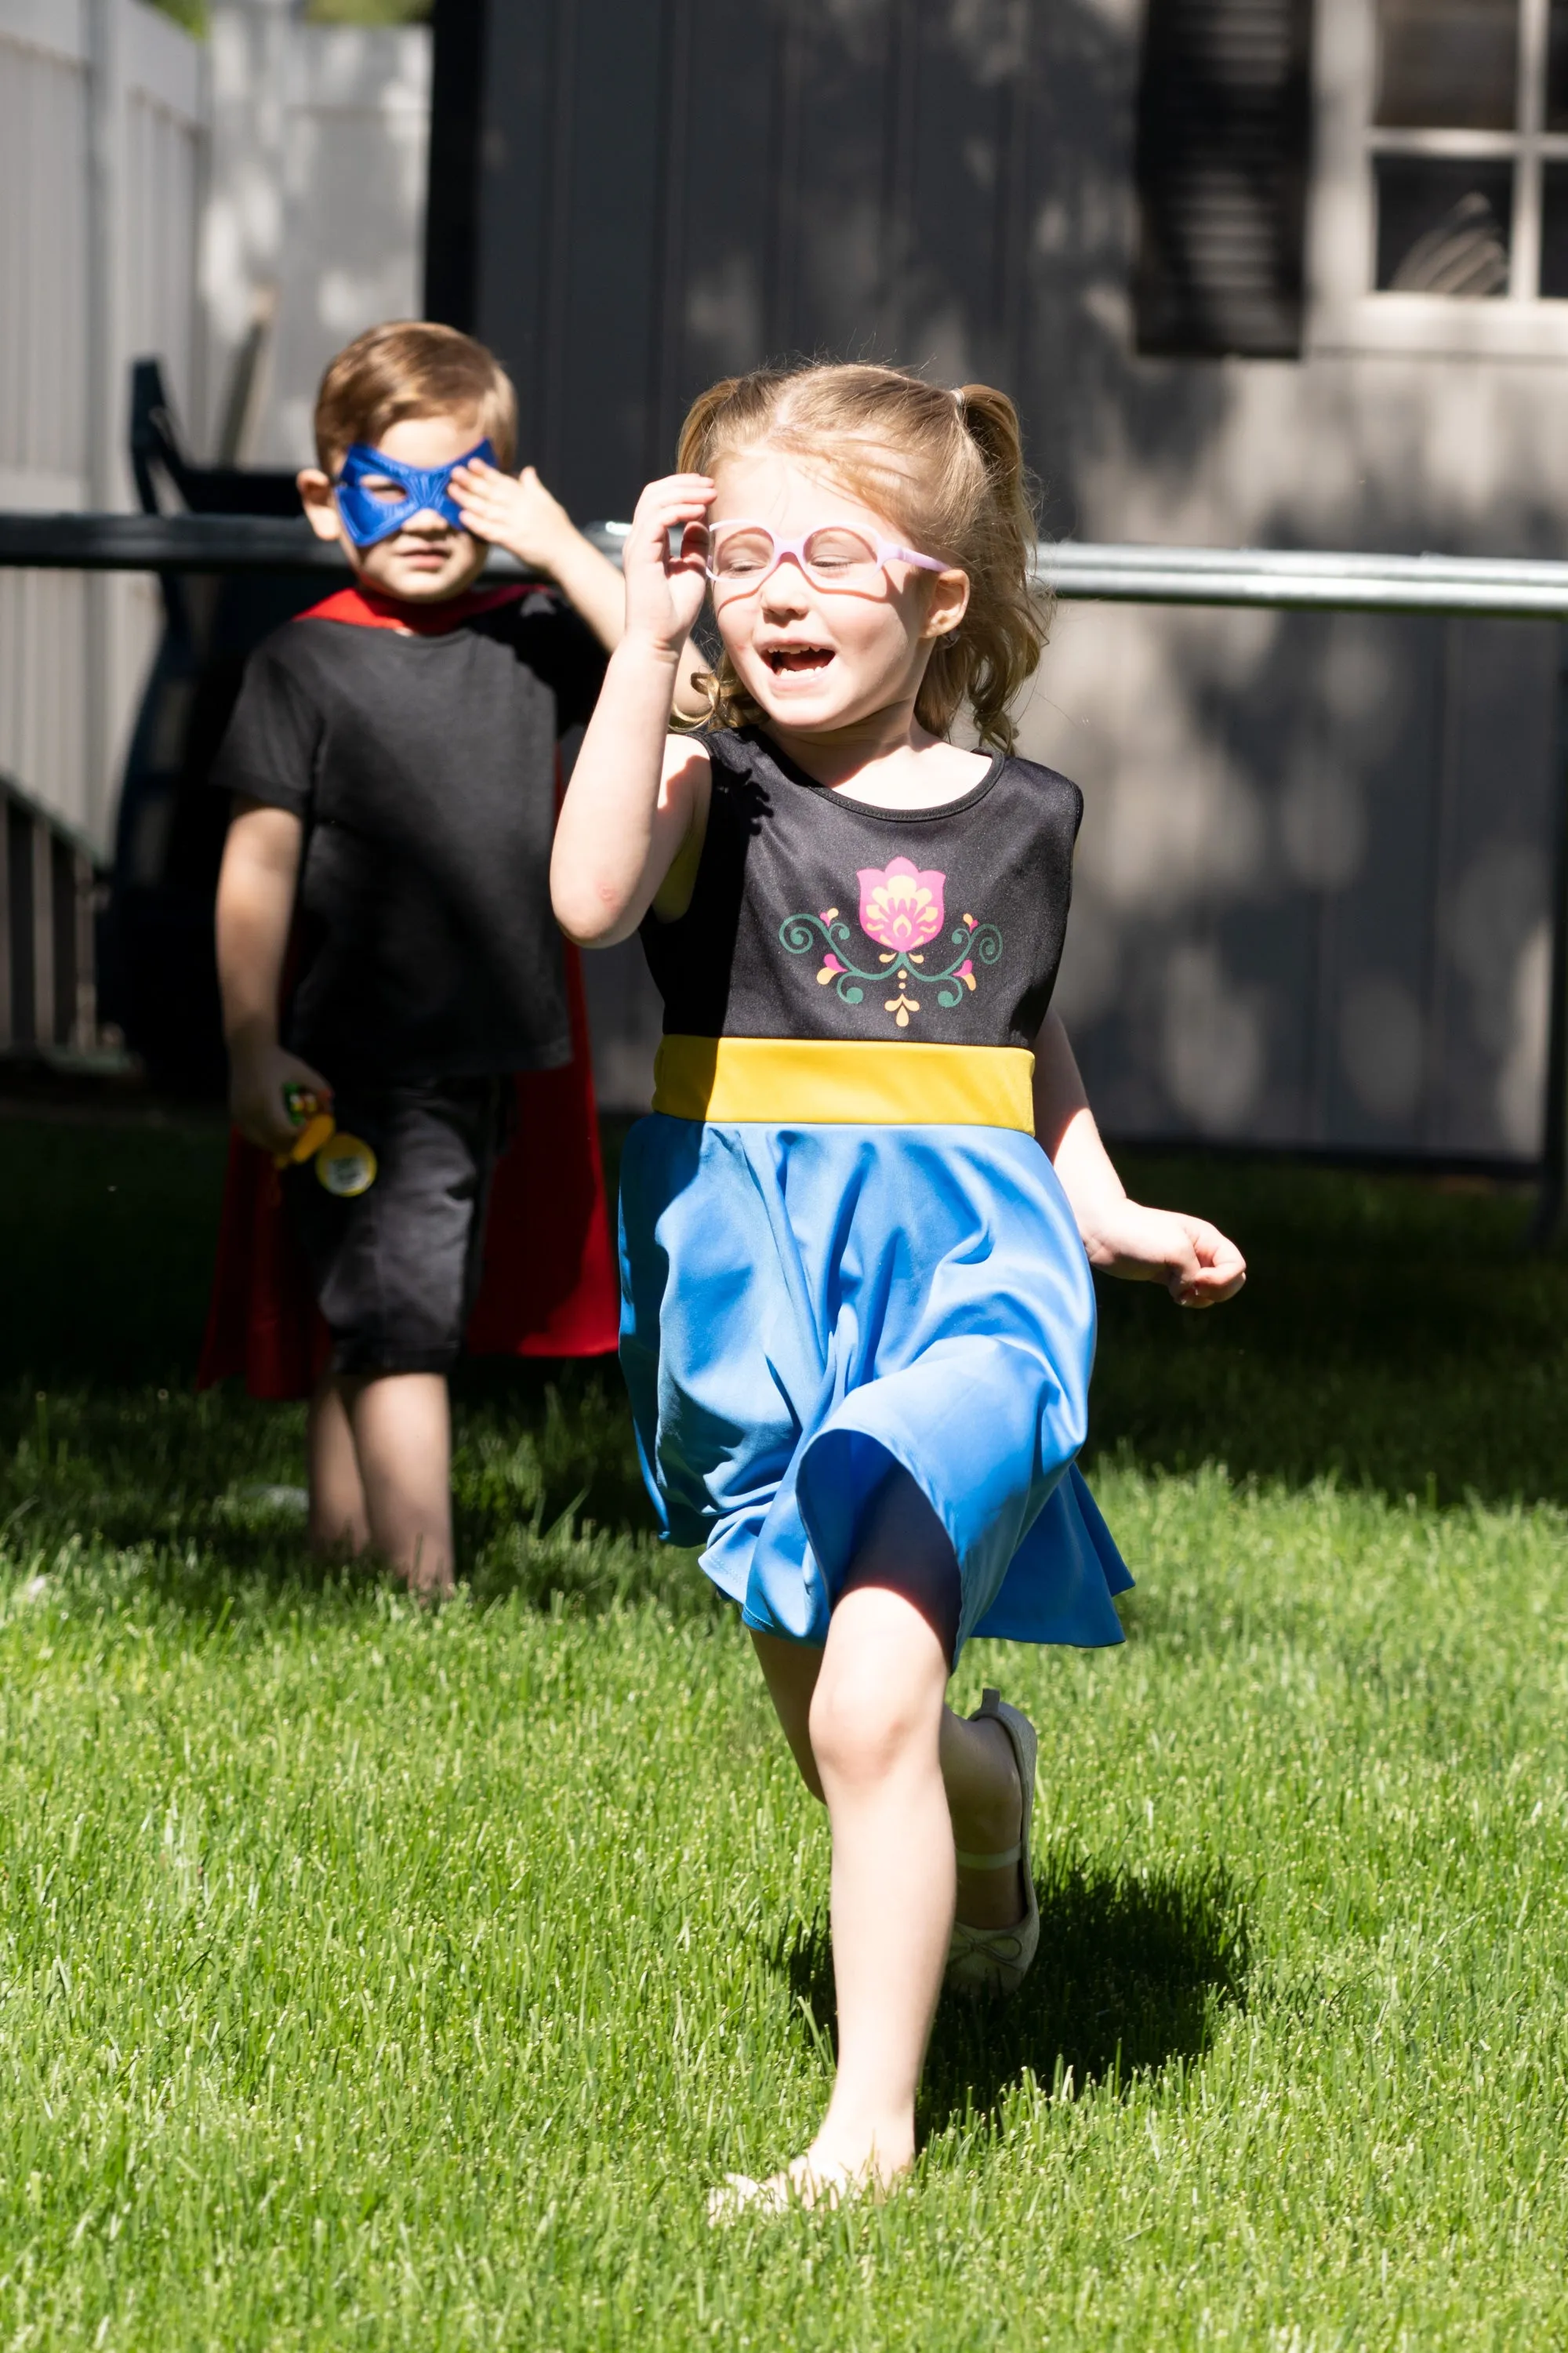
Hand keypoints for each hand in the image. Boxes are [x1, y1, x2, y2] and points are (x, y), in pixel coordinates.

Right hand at [229, 1038, 333, 1156]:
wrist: (247, 1049)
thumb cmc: (277, 1059)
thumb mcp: (301, 1070)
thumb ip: (317, 1087)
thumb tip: (330, 1108)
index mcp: (266, 1100)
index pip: (283, 1129)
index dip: (298, 1133)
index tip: (308, 1126)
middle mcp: (250, 1111)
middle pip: (272, 1141)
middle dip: (290, 1144)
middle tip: (304, 1139)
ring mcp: (239, 1114)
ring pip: (260, 1141)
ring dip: (277, 1144)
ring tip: (291, 1137)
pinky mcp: (234, 1114)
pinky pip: (251, 1135)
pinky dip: (264, 1138)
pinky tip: (276, 1133)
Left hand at [448, 458, 575, 572]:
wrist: (567, 555)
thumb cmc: (558, 530)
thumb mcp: (548, 502)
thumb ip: (534, 486)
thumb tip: (527, 470)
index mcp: (527, 497)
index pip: (503, 481)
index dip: (486, 472)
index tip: (471, 462)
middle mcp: (519, 508)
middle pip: (491, 493)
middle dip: (471, 482)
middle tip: (453, 472)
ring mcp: (515, 525)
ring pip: (487, 509)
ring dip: (468, 499)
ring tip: (451, 491)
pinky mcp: (512, 542)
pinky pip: (490, 531)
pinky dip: (476, 523)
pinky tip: (463, 517)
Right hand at [619, 472, 714, 656]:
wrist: (660, 641)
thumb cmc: (675, 614)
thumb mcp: (692, 569)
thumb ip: (694, 543)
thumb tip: (701, 518)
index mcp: (648, 543)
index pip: (658, 501)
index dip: (682, 489)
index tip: (709, 489)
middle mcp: (638, 541)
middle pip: (654, 493)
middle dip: (683, 483)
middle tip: (710, 485)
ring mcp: (636, 547)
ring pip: (654, 500)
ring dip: (684, 492)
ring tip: (708, 494)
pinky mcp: (640, 556)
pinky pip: (657, 519)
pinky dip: (678, 510)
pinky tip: (698, 511)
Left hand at [1082, 1200, 1246, 1307]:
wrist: (1103, 1234)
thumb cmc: (1139, 1234)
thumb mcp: (1175, 1250)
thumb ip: (1194, 1273)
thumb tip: (1190, 1293)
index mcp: (1207, 1239)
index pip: (1236, 1266)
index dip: (1224, 1279)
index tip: (1198, 1279)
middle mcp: (1201, 1251)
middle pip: (1231, 1281)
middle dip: (1217, 1291)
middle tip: (1193, 1290)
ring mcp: (1185, 1265)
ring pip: (1212, 1292)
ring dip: (1200, 1298)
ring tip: (1180, 1294)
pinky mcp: (1169, 1277)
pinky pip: (1192, 1295)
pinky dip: (1187, 1300)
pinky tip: (1173, 1295)